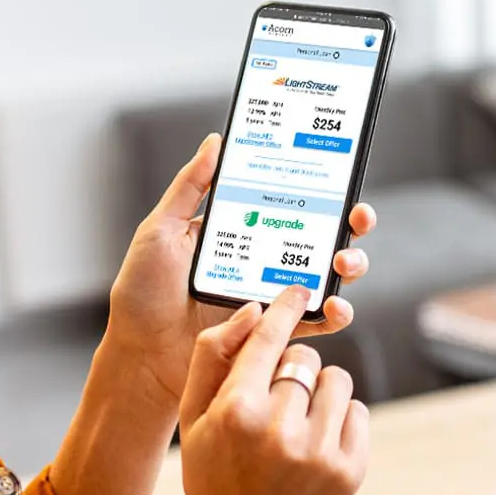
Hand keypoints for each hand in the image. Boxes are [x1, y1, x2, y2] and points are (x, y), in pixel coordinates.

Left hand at [104, 133, 376, 409]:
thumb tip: (215, 141)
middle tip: (357, 217)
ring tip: (344, 263)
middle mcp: (262, 260)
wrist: (139, 353)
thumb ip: (190, 186)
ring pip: (327, 276)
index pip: (289, 201)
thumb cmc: (142, 292)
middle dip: (350, 223)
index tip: (341, 175)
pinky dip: (334, 315)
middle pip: (320, 235)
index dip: (321, 188)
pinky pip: (314, 323)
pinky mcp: (274, 333)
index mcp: (240, 230)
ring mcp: (271, 296)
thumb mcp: (161, 229)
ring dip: (349, 265)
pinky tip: (335, 307)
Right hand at [178, 287, 367, 494]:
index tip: (298, 289)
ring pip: (336, 380)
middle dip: (292, 369)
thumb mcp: (191, 418)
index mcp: (236, 410)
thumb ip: (212, 357)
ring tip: (297, 423)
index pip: (269, 337)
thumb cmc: (212, 477)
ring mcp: (320, 451)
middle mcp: (280, 428)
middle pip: (303, 357)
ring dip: (319, 391)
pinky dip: (340, 418)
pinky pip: (358, 411)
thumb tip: (252, 311)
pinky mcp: (350, 469)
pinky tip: (315, 443)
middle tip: (276, 400)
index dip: (285, 307)